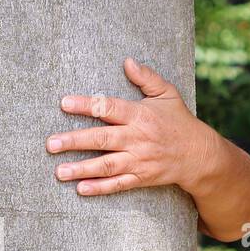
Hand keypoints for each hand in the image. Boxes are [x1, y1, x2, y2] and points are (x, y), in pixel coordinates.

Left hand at [46, 57, 214, 196]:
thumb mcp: (167, 94)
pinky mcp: (141, 178)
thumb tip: (127, 61)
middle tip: (50, 144)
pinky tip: (81, 189)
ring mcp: (139, 160)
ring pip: (106, 165)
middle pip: (102, 139)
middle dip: (74, 141)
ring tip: (59, 171)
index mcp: (140, 115)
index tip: (64, 103)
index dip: (86, 105)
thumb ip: (147, 77)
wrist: (199, 155)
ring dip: (81, 169)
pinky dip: (100, 188)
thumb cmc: (178, 121)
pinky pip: (118, 184)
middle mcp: (137, 138)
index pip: (109, 108)